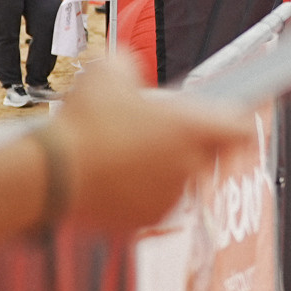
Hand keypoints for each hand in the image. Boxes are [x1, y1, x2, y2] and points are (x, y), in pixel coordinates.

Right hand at [51, 51, 255, 236]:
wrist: (49, 174)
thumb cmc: (83, 120)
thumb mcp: (108, 69)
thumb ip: (131, 67)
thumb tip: (129, 70)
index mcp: (194, 130)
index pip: (241, 129)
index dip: (236, 122)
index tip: (228, 118)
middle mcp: (190, 167)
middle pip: (208, 156)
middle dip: (191, 145)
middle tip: (159, 132)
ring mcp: (169, 199)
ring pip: (178, 181)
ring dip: (162, 169)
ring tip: (126, 154)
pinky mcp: (144, 223)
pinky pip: (151, 204)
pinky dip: (138, 194)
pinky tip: (112, 178)